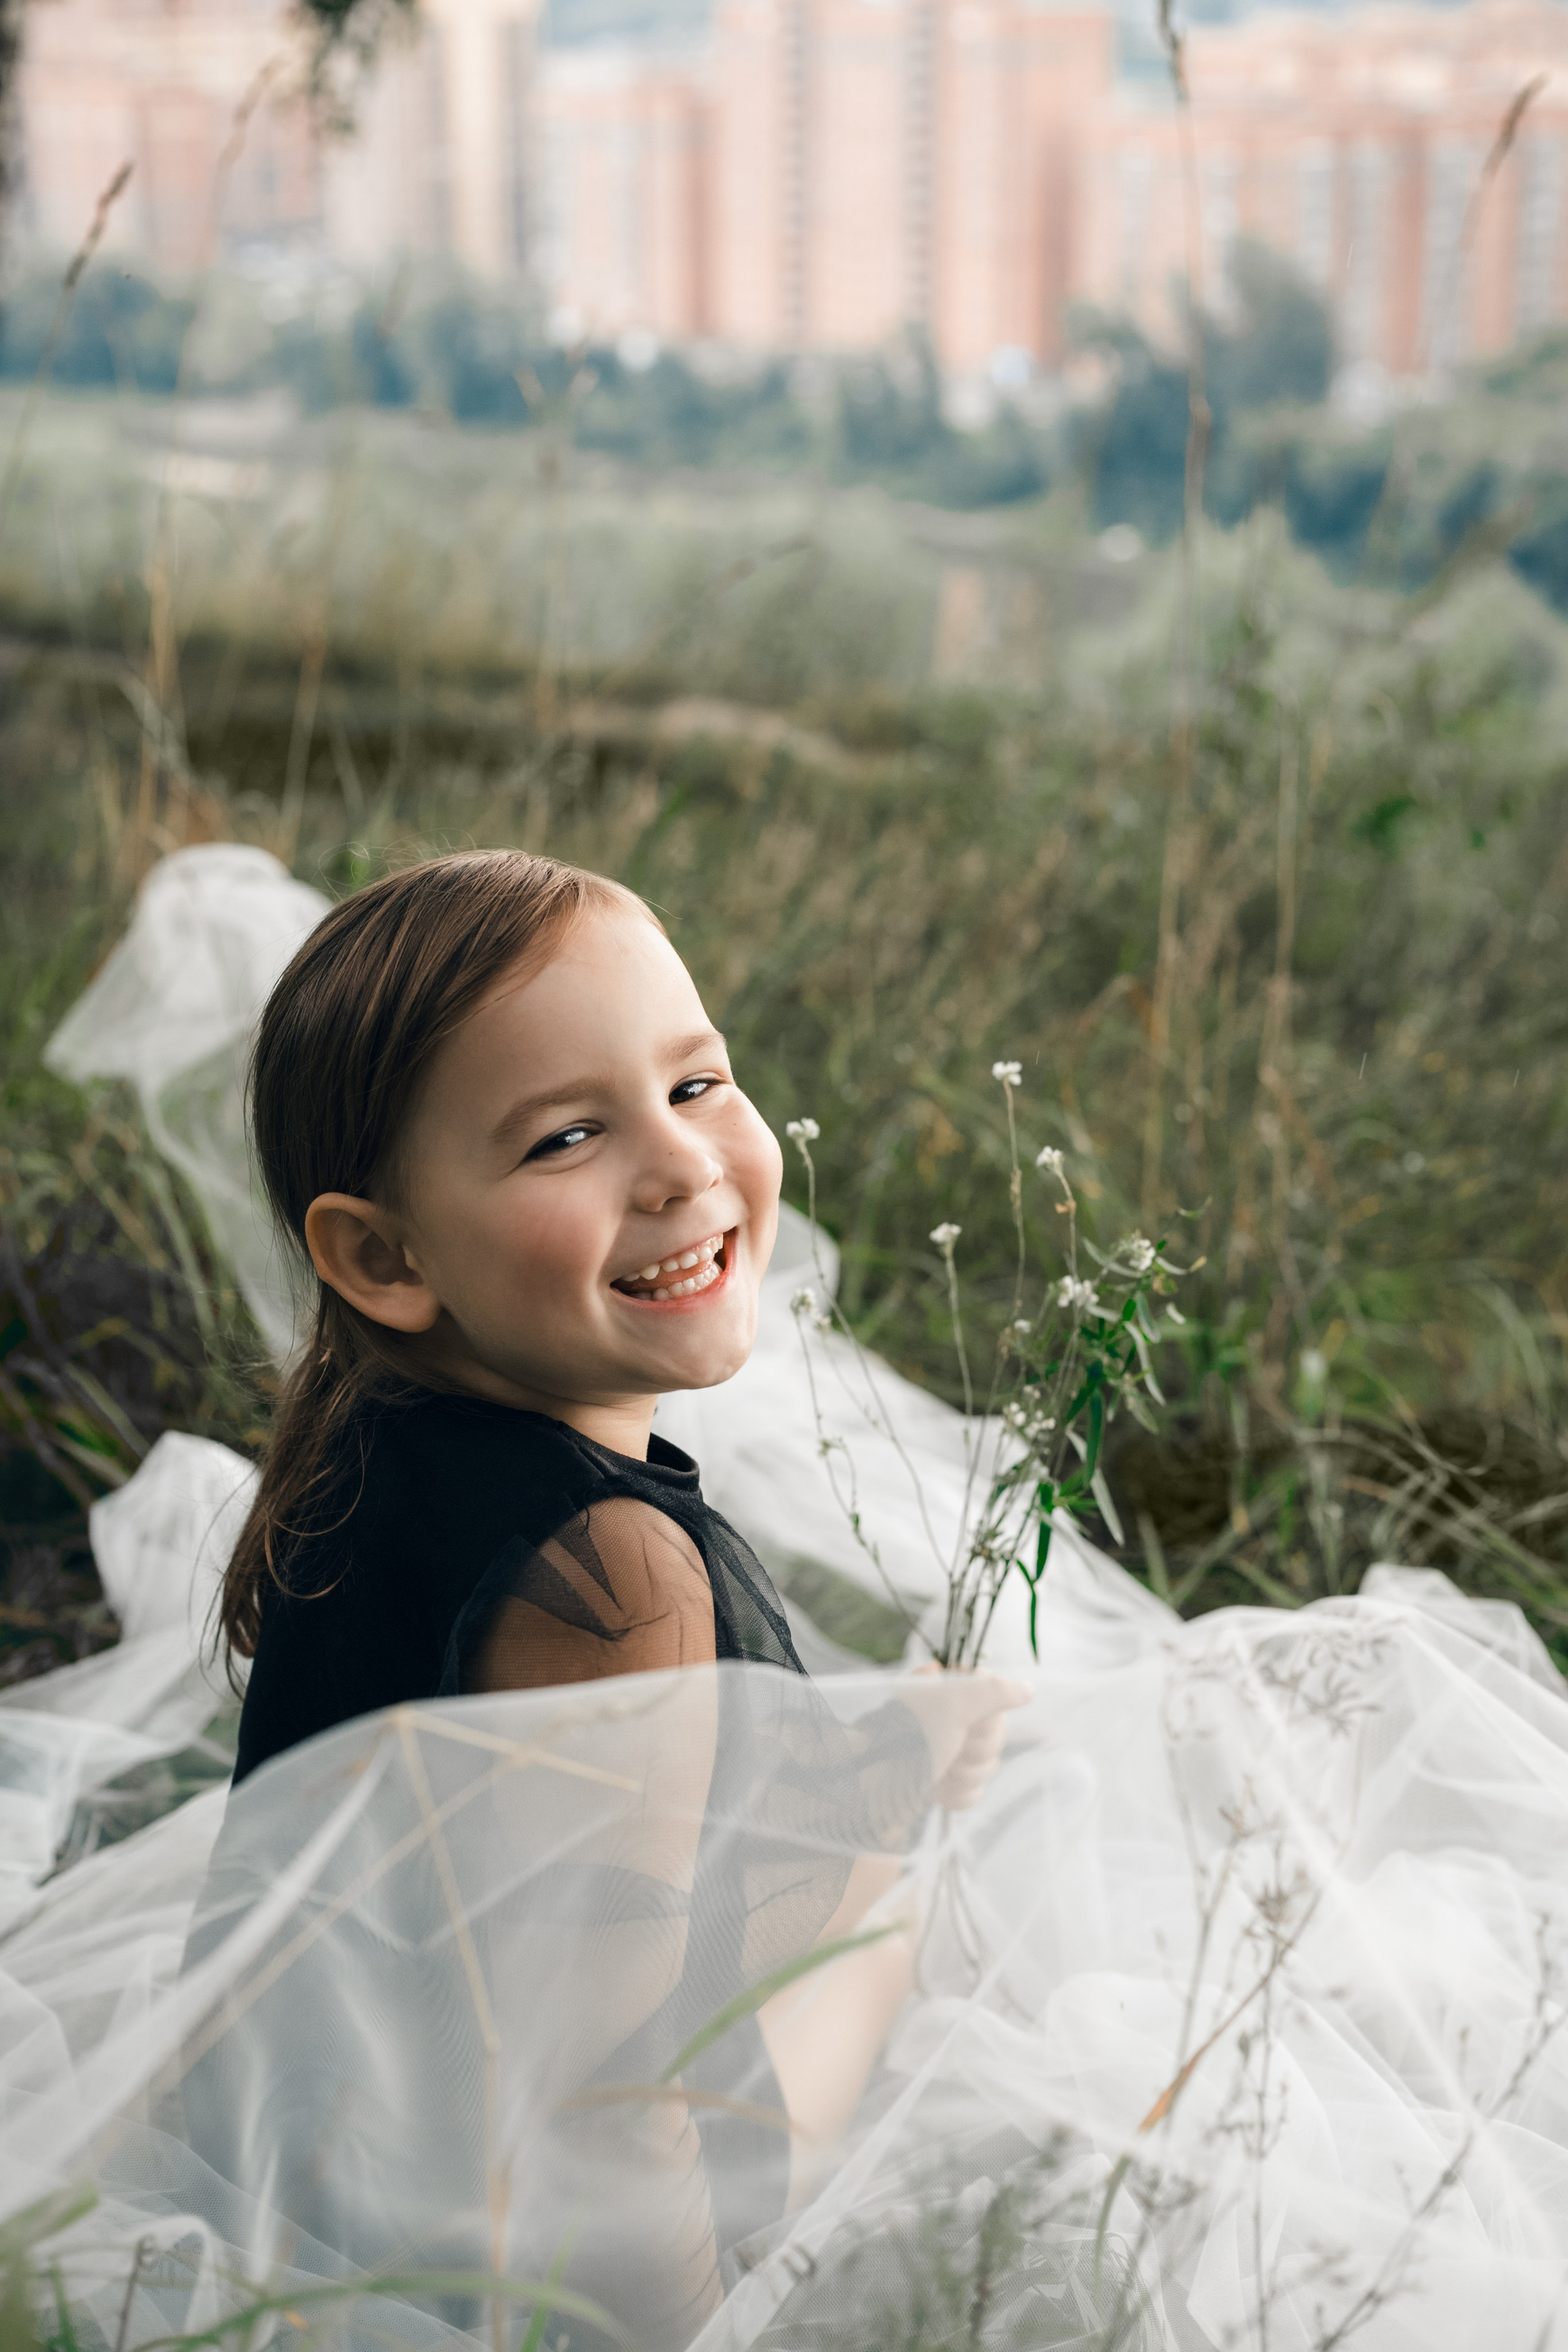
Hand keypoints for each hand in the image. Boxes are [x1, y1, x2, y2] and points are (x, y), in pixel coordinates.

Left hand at [902, 1664, 1030, 1812]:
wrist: (867, 1788)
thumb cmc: (907, 1738)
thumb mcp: (953, 1704)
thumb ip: (994, 1691)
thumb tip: (1028, 1689)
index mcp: (946, 1690)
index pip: (995, 1699)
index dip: (987, 1720)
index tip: (968, 1724)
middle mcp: (947, 1717)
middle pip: (995, 1737)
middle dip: (974, 1752)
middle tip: (950, 1751)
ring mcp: (945, 1751)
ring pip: (986, 1767)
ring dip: (963, 1775)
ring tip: (937, 1772)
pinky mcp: (942, 1781)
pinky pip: (972, 1792)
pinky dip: (956, 1794)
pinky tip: (936, 1789)